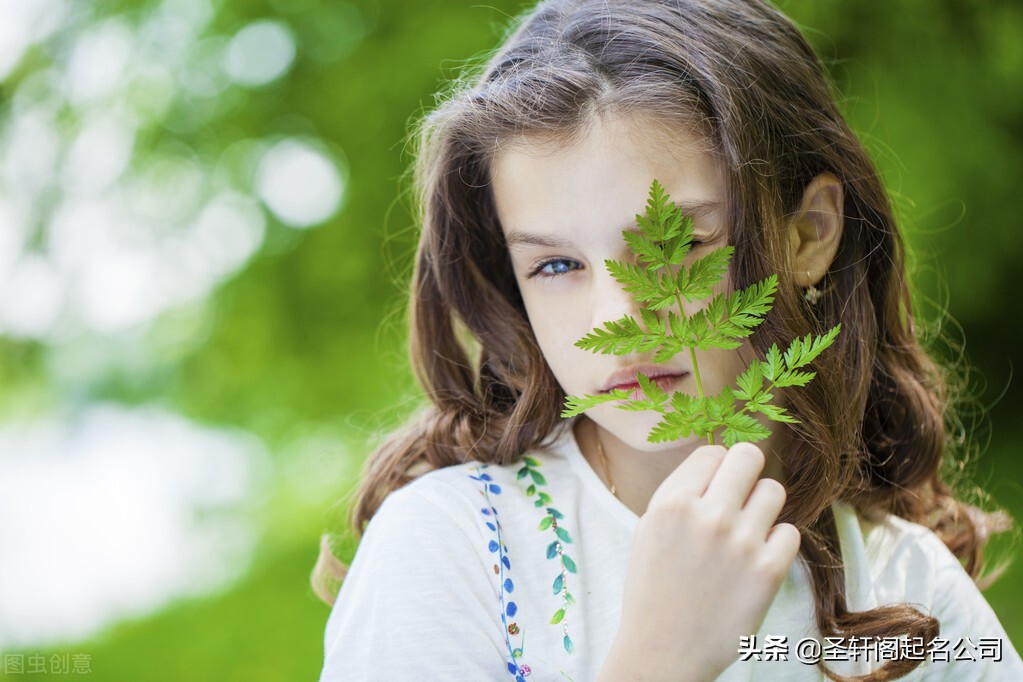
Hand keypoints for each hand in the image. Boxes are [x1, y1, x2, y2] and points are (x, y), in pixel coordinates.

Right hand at [599, 443, 799, 680]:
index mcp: (671, 502)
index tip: (713, 488)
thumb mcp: (649, 528)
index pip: (713, 452)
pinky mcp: (768, 571)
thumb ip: (681, 491)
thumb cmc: (654, 587)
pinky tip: (755, 558)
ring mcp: (740, 542)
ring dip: (761, 507)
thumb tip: (719, 460)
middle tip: (739, 497)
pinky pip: (790, 531)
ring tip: (745, 532)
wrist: (663, 650)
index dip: (716, 469)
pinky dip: (776, 542)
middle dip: (745, 472)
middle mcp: (706, 515)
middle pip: (749, 457)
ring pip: (773, 490)